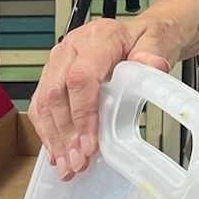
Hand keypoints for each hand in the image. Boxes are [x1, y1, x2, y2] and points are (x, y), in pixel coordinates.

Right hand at [28, 15, 181, 180]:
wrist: (138, 34)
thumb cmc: (145, 38)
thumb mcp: (157, 40)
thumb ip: (153, 54)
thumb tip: (154, 66)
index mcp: (97, 38)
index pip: (80, 78)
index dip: (83, 113)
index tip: (90, 142)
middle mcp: (72, 47)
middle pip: (56, 93)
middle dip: (65, 134)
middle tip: (77, 162)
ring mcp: (58, 61)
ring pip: (44, 102)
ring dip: (54, 138)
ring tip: (67, 165)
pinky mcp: (52, 74)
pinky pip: (41, 104)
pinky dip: (47, 131)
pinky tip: (57, 152)